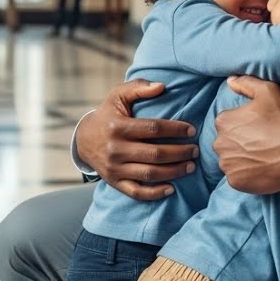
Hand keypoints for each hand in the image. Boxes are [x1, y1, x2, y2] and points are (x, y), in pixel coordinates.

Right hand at [76, 78, 197, 200]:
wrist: (83, 139)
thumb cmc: (108, 115)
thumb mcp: (118, 96)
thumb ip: (138, 87)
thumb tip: (162, 87)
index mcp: (118, 127)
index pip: (153, 128)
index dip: (175, 129)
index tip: (192, 130)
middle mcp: (115, 149)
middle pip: (155, 154)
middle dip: (180, 153)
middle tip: (196, 150)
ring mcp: (115, 168)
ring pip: (150, 174)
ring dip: (174, 172)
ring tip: (190, 166)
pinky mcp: (115, 182)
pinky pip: (137, 192)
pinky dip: (155, 193)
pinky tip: (172, 188)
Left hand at [217, 75, 279, 193]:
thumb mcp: (267, 91)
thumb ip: (245, 83)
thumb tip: (230, 81)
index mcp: (223, 121)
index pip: (227, 124)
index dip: (243, 126)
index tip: (258, 128)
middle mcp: (220, 143)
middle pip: (226, 143)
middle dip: (239, 143)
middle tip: (261, 143)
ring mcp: (227, 164)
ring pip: (230, 161)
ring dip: (241, 159)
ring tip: (262, 157)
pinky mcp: (235, 181)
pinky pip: (236, 177)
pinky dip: (246, 175)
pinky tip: (261, 168)